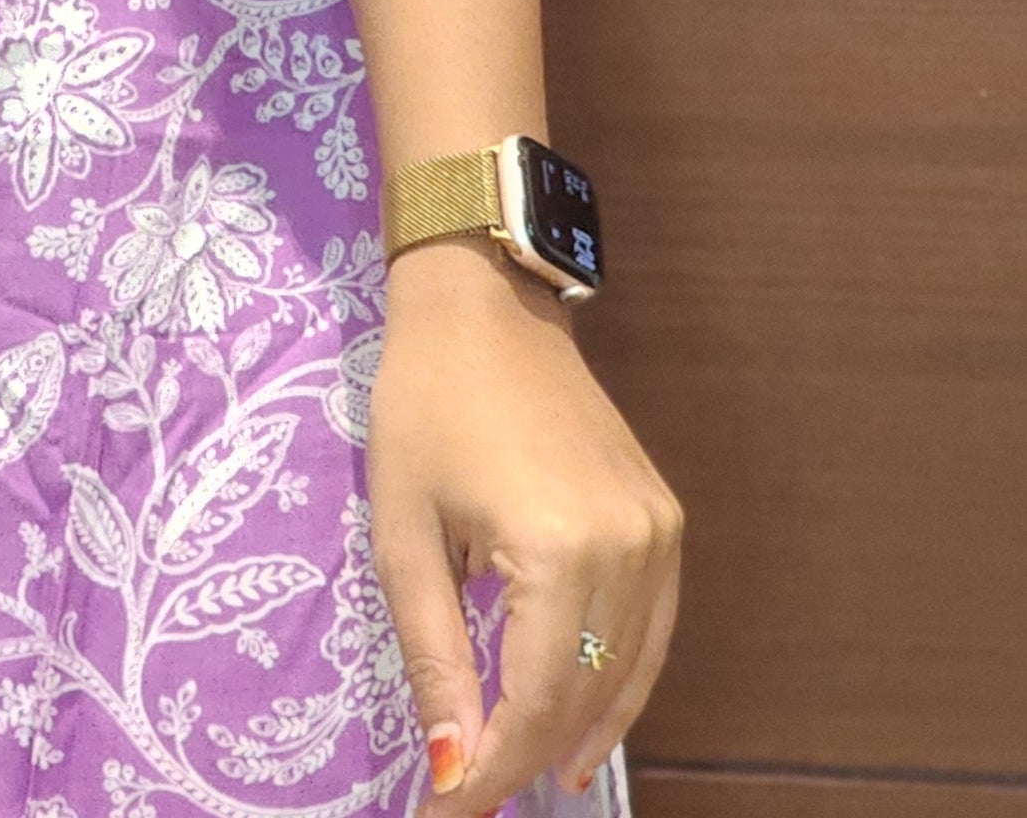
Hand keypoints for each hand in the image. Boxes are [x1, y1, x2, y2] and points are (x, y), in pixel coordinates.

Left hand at [371, 241, 682, 808]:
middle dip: (525, 757)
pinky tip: (584, 720)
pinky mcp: (665, 518)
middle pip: (585, 694)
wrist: (484, 301)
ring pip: (628, 670)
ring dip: (579, 731)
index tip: (444, 811)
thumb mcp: (404, 534)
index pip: (535, 702)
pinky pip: (652, 628)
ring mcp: (657, 531)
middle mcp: (627, 546)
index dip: (490, 771)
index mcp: (555, 548)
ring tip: (529, 776)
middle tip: (469, 797)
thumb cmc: (423, 405)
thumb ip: (434, 657)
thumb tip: (453, 769)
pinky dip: (620, 681)